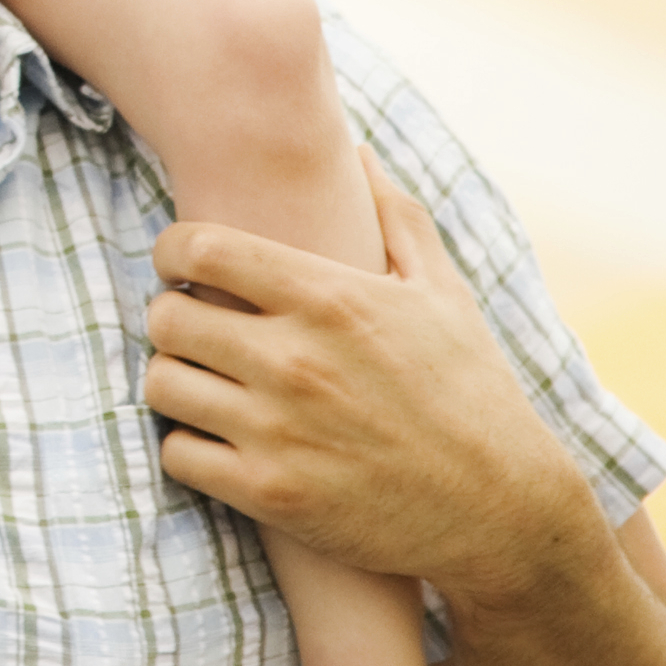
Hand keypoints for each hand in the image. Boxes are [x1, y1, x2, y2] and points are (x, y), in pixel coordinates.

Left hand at [143, 152, 613, 616]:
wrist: (504, 513)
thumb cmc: (473, 393)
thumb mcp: (443, 294)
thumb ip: (395, 216)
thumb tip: (358, 151)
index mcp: (329, 299)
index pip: (199, 248)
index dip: (173, 252)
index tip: (181, 267)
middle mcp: (295, 360)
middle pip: (165, 317)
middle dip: (171, 319)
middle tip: (196, 331)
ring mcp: (279, 431)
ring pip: (161, 384)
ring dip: (175, 381)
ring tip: (205, 383)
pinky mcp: (271, 495)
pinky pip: (177, 455)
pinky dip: (188, 446)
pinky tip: (218, 439)